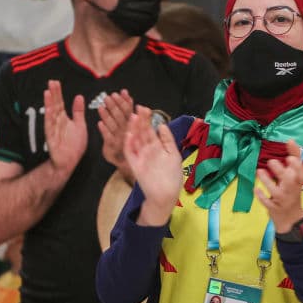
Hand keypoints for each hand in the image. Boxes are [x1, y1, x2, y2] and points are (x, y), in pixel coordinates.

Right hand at [44, 80, 86, 176]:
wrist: (70, 162)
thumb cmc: (74, 146)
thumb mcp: (80, 125)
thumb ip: (78, 112)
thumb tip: (79, 96)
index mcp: (64, 119)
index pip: (60, 103)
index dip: (58, 93)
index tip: (56, 82)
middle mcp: (57, 123)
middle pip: (55, 106)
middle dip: (53, 94)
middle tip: (51, 82)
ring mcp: (53, 131)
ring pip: (51, 115)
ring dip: (49, 104)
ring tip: (47, 93)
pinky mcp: (52, 140)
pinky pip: (50, 128)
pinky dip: (49, 119)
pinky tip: (48, 111)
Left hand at [97, 89, 134, 179]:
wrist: (125, 160)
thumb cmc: (126, 137)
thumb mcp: (130, 122)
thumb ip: (127, 107)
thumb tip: (125, 92)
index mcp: (131, 123)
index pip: (128, 110)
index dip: (124, 101)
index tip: (120, 93)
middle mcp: (126, 130)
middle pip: (120, 116)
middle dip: (114, 106)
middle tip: (108, 97)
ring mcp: (119, 138)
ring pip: (113, 125)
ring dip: (107, 115)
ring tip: (101, 107)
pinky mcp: (111, 146)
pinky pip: (107, 137)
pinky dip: (104, 130)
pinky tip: (99, 124)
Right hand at [123, 106, 181, 225]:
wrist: (166, 194)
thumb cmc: (172, 176)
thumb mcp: (173, 155)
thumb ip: (167, 140)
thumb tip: (162, 125)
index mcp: (156, 146)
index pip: (150, 130)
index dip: (147, 119)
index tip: (145, 108)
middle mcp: (146, 150)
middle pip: (142, 133)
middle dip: (140, 121)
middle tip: (138, 108)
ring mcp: (140, 157)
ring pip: (135, 140)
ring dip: (133, 129)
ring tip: (133, 117)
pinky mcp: (135, 165)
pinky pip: (130, 153)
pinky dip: (128, 144)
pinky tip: (129, 134)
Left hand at [255, 140, 302, 231]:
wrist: (291, 217)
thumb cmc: (292, 190)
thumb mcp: (296, 175)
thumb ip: (294, 158)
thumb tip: (290, 140)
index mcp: (299, 181)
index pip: (302, 173)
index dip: (297, 166)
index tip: (290, 158)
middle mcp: (293, 190)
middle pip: (289, 181)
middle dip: (281, 172)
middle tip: (272, 161)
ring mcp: (283, 200)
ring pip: (277, 191)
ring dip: (268, 181)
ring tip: (259, 171)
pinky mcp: (274, 208)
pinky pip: (268, 203)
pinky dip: (262, 196)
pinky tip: (255, 188)